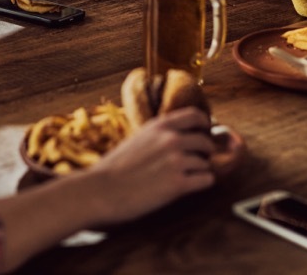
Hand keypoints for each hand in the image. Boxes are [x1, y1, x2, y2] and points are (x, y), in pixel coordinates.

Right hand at [86, 107, 214, 223]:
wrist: (100, 190)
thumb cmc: (114, 168)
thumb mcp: (137, 139)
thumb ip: (159, 136)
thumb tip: (179, 139)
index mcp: (159, 125)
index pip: (195, 115)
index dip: (203, 125)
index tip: (203, 133)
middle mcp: (171, 139)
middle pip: (205, 142)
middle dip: (203, 153)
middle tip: (194, 163)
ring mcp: (176, 160)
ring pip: (206, 164)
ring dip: (198, 172)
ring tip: (182, 178)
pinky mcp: (178, 184)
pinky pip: (206, 180)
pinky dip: (200, 184)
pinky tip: (186, 187)